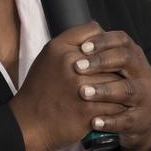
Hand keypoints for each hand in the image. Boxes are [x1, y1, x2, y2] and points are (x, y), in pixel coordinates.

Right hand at [9, 22, 123, 150]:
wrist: (28, 123)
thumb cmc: (40, 89)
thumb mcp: (48, 56)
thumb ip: (72, 40)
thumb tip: (100, 28)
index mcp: (60, 49)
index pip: (96, 35)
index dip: (105, 46)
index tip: (107, 56)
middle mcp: (71, 65)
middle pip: (110, 60)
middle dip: (117, 68)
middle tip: (122, 75)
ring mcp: (81, 88)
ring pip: (116, 82)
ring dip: (122, 88)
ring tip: (123, 92)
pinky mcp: (88, 111)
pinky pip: (115, 104)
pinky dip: (119, 107)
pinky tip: (118, 107)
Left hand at [73, 28, 150, 150]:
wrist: (135, 120)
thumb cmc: (114, 86)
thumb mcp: (109, 67)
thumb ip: (98, 49)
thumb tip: (89, 24)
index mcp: (133, 55)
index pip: (121, 40)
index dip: (102, 42)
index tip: (82, 47)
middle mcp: (142, 72)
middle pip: (126, 60)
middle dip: (101, 62)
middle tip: (77, 67)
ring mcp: (144, 96)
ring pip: (127, 90)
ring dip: (104, 90)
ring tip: (83, 92)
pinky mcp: (141, 119)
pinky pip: (127, 120)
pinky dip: (110, 121)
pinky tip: (93, 121)